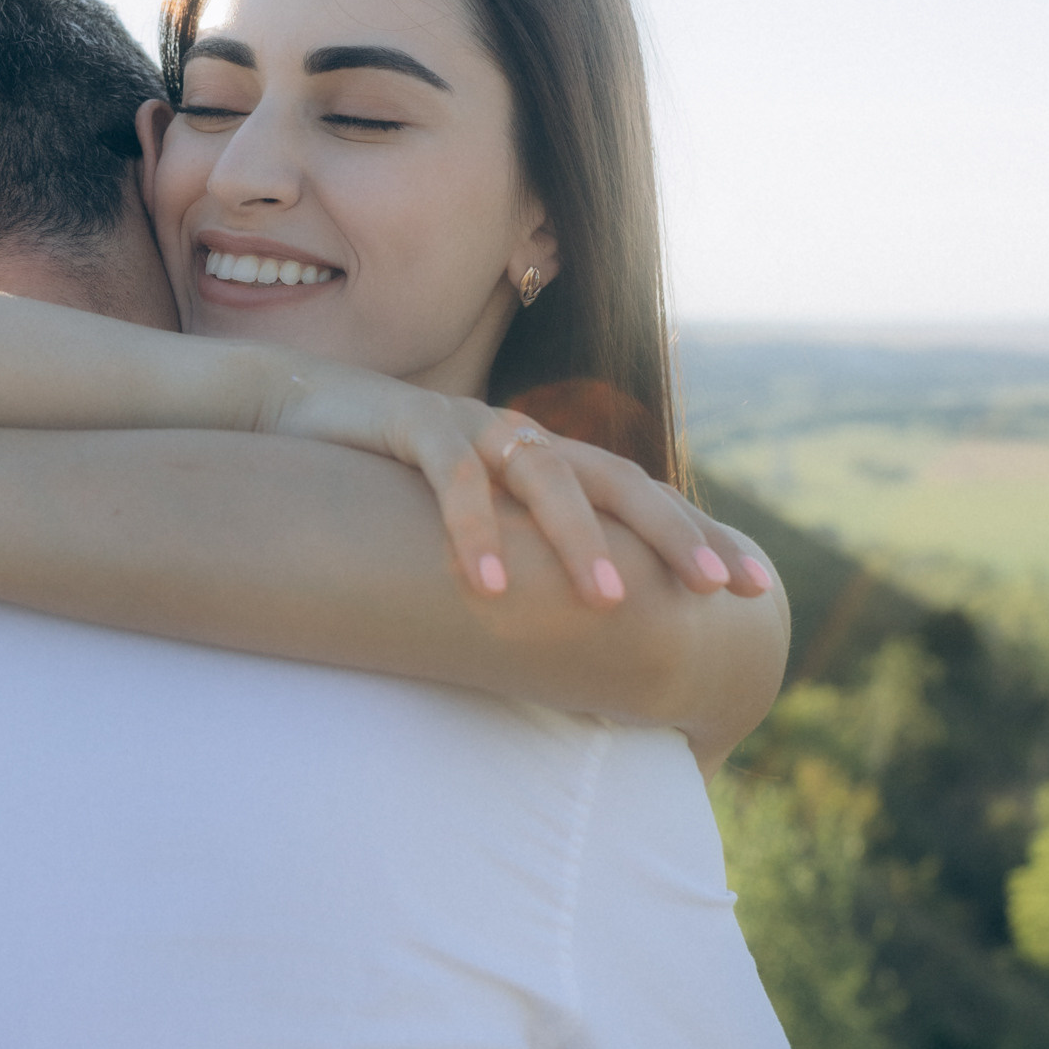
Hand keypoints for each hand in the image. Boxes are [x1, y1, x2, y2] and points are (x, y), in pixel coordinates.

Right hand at [266, 366, 774, 613]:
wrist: (294, 406)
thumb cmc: (383, 484)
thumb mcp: (464, 521)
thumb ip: (514, 558)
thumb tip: (564, 642)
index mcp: (546, 463)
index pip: (642, 497)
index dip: (698, 534)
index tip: (755, 588)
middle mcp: (523, 440)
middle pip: (618, 481)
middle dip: (673, 533)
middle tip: (716, 589)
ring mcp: (472, 428)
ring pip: (545, 478)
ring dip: (579, 541)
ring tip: (609, 603)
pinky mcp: (414, 425)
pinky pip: (451, 479)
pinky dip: (471, 530)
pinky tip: (487, 587)